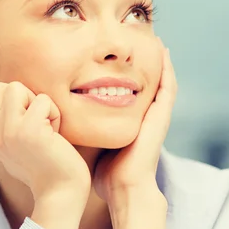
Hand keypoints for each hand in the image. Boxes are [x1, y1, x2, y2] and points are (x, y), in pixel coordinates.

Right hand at [0, 81, 90, 202]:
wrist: (62, 194)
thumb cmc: (50, 169)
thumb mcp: (18, 147)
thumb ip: (8, 127)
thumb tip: (8, 96)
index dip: (7, 99)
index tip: (25, 118)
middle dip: (19, 94)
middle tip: (35, 117)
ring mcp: (10, 133)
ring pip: (15, 87)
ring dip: (37, 101)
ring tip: (45, 124)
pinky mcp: (29, 132)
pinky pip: (43, 100)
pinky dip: (55, 113)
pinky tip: (56, 135)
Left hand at [94, 40, 177, 202]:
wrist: (124, 189)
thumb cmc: (106, 175)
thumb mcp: (94, 146)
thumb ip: (86, 133)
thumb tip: (61, 125)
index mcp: (133, 124)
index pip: (134, 93)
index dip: (130, 75)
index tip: (122, 57)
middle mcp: (147, 118)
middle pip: (150, 84)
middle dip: (146, 63)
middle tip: (142, 40)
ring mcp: (156, 118)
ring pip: (163, 82)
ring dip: (161, 62)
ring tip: (157, 40)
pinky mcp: (161, 118)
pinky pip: (168, 89)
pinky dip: (167, 71)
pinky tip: (164, 54)